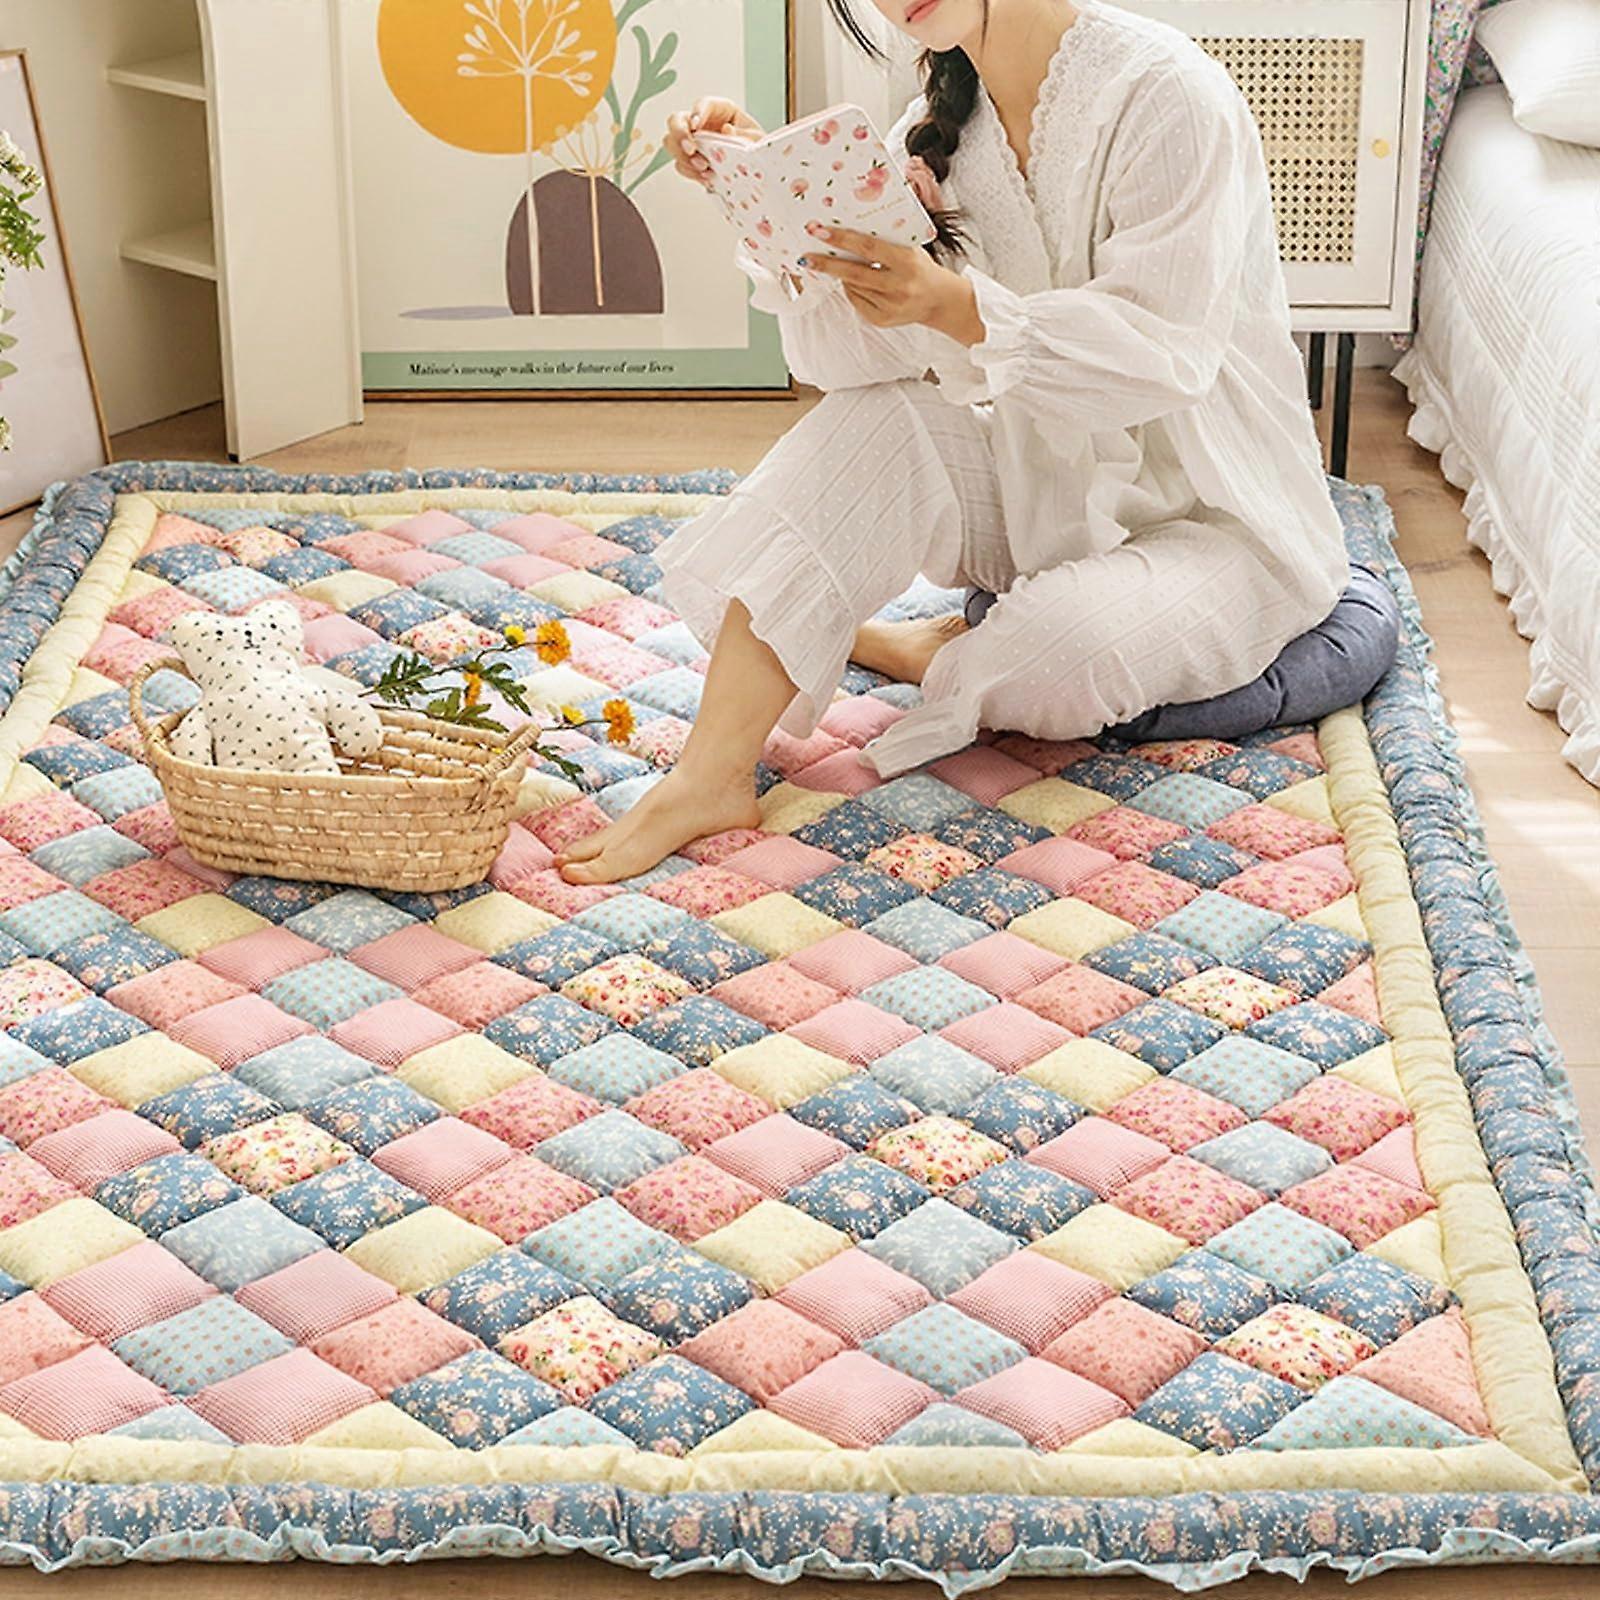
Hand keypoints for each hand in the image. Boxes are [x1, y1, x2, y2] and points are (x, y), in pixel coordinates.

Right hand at [666, 97, 762, 186]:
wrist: (756, 170)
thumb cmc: (755, 148)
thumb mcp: (756, 139)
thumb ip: (743, 134)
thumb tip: (726, 130)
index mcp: (719, 110)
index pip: (702, 104)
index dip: (696, 112)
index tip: (696, 125)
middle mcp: (701, 124)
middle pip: (676, 120)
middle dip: (680, 135)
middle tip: (691, 150)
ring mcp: (694, 142)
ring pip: (671, 143)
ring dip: (683, 157)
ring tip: (703, 167)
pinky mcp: (691, 161)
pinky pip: (681, 165)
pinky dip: (690, 172)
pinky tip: (705, 177)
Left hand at [800, 224, 984, 344]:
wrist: (938, 300)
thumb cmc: (919, 267)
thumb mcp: (909, 248)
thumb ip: (884, 240)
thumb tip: (846, 230)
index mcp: (906, 262)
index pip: (868, 248)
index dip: (842, 239)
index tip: (820, 231)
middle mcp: (898, 286)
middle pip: (854, 273)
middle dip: (827, 264)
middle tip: (807, 256)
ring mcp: (890, 306)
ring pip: (853, 287)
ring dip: (841, 275)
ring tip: (835, 264)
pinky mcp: (882, 320)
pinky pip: (856, 301)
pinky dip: (852, 290)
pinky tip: (857, 283)